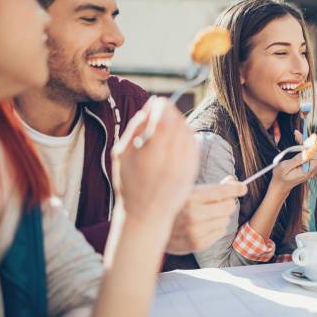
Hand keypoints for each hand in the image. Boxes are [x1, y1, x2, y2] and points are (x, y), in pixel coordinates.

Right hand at [112, 97, 198, 228]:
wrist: (147, 214)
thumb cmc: (130, 183)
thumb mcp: (122, 155)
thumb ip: (135, 128)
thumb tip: (150, 106)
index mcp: (151, 156)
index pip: (165, 120)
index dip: (163, 106)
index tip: (158, 102)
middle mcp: (171, 161)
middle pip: (178, 123)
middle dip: (171, 112)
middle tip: (162, 110)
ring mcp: (184, 167)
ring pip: (188, 132)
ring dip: (180, 122)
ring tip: (167, 124)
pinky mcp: (192, 171)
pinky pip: (194, 144)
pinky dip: (186, 135)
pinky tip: (177, 137)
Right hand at [166, 176, 247, 254]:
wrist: (151, 228)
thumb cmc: (173, 206)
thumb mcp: (188, 191)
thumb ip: (211, 187)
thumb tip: (232, 181)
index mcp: (190, 197)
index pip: (222, 191)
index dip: (236, 188)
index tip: (242, 188)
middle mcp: (193, 215)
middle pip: (228, 206)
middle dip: (228, 202)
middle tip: (221, 202)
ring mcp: (196, 231)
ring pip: (226, 220)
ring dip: (221, 217)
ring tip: (207, 215)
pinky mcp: (198, 244)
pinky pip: (220, 232)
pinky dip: (216, 228)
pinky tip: (204, 225)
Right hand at [270, 130, 316, 192]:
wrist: (280, 185)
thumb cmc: (280, 176)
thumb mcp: (284, 167)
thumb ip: (296, 160)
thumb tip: (306, 152)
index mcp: (307, 171)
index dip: (310, 148)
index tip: (302, 140)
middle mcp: (312, 170)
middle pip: (315, 153)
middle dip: (307, 143)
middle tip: (297, 134)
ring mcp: (311, 169)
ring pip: (312, 153)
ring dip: (305, 144)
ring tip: (297, 136)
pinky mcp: (309, 166)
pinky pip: (310, 155)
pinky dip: (304, 147)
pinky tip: (298, 140)